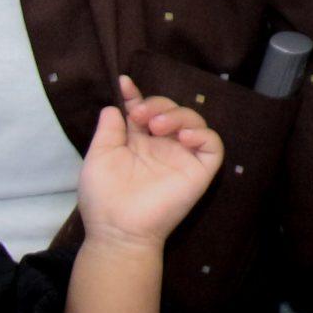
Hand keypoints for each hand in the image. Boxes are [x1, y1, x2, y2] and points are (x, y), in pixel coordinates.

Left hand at [77, 74, 223, 248]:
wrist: (119, 229)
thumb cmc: (104, 197)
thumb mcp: (98, 157)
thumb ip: (109, 130)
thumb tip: (113, 106)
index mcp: (138, 142)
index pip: (143, 111)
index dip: (136, 95)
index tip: (124, 84)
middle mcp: (162, 145)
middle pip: (171, 110)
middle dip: (157, 104)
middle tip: (141, 114)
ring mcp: (183, 156)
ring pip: (194, 121)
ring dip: (178, 114)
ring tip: (158, 126)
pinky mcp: (200, 170)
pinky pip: (213, 145)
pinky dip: (203, 134)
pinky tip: (183, 137)